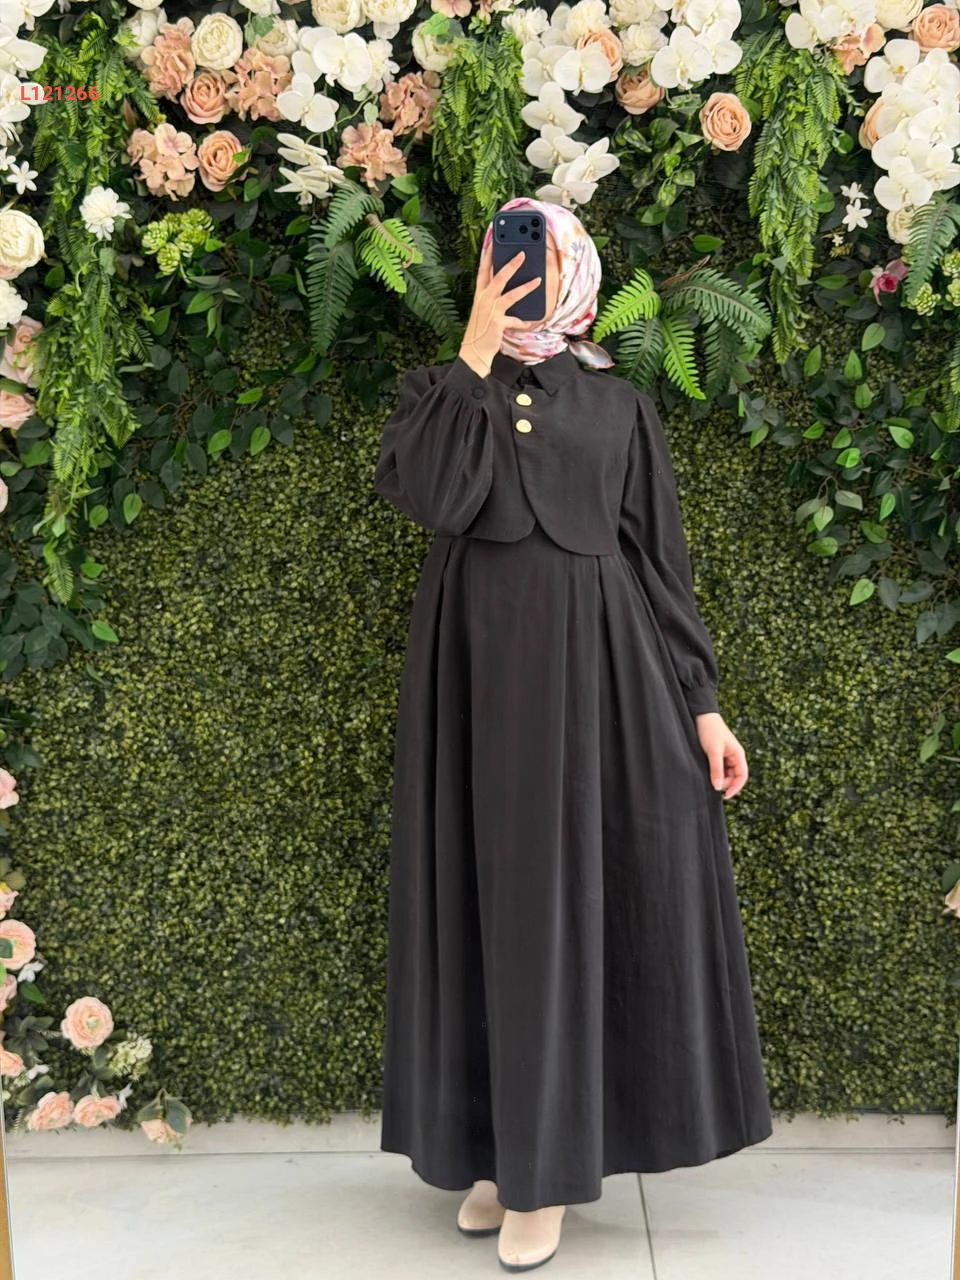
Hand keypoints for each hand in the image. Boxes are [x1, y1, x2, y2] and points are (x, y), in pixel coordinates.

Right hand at [459, 239, 542, 375]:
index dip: (488, 255)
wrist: (474, 351)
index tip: (494, 241)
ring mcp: (490, 311)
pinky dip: (524, 321)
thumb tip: (509, 286)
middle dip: (511, 264)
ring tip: (538, 280)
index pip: (482, 270)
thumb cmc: (481, 329)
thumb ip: (493, 297)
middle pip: (498, 277)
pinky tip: (531, 321)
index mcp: (479, 294)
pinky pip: (515, 320)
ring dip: (525, 287)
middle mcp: (484, 299)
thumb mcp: (484, 309)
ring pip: (511, 294)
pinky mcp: (498, 323)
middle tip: (523, 253)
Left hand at [694, 712, 747, 799]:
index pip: (742, 776)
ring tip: (708, 776)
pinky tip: (707, 772)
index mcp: (738, 755)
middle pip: (734, 777)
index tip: (725, 795)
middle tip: (712, 783)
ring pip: (726, 774)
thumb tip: (718, 787)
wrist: (702, 717)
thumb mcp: (713, 751)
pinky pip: (719, 769)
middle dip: (725, 783)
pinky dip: (714, 773)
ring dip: (719, 778)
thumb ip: (716, 769)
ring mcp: (726, 756)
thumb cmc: (710, 731)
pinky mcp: (718, 755)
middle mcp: (734, 757)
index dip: (736, 787)